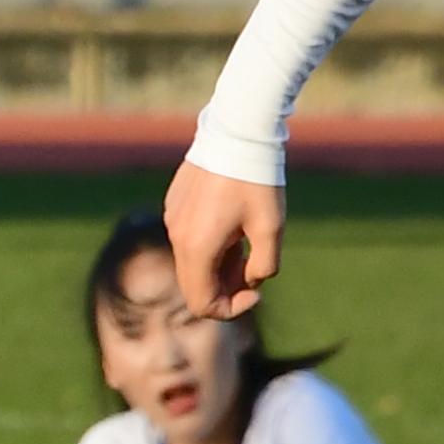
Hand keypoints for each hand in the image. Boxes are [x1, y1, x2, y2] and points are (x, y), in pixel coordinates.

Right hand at [162, 159, 284, 316]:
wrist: (237, 134)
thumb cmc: (257, 181)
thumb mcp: (272, 228)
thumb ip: (263, 265)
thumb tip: (251, 280)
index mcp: (198, 248)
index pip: (203, 303)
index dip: (232, 309)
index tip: (258, 292)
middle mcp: (176, 237)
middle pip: (194, 285)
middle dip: (225, 288)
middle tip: (253, 267)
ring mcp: (171, 219)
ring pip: (191, 262)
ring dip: (218, 265)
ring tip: (245, 242)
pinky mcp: (173, 205)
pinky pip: (187, 238)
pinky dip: (209, 245)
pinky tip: (231, 223)